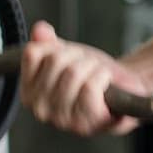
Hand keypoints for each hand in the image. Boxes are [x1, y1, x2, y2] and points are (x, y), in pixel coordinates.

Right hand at [18, 21, 147, 136]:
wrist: (124, 89)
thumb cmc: (92, 74)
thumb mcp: (66, 54)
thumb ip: (47, 43)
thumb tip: (39, 30)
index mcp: (28, 93)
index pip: (32, 53)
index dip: (56, 47)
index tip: (68, 58)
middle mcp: (40, 110)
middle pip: (55, 61)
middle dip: (78, 57)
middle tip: (88, 68)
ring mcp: (61, 120)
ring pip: (73, 72)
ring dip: (93, 66)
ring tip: (97, 76)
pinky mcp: (85, 122)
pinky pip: (90, 86)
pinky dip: (103, 76)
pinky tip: (105, 85)